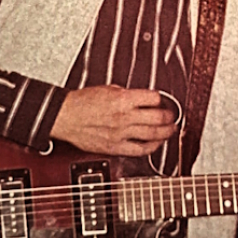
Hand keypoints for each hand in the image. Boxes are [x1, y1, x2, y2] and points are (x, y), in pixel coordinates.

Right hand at [50, 85, 176, 155]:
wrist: (66, 116)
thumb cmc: (82, 102)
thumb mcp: (108, 88)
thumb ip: (126, 94)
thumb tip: (139, 97)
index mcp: (123, 99)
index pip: (153, 98)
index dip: (161, 99)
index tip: (162, 101)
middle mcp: (125, 116)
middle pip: (158, 117)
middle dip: (169, 116)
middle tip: (172, 115)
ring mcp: (121, 133)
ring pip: (153, 134)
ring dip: (166, 131)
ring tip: (171, 129)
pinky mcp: (115, 147)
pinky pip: (140, 150)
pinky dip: (152, 147)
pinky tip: (157, 143)